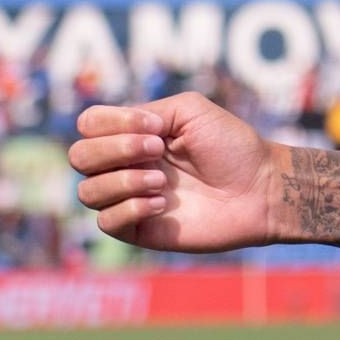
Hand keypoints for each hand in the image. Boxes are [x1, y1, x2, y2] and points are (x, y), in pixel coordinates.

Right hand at [71, 95, 281, 253]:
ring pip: (87, 192)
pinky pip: (106, 223)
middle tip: (159, 151)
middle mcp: (126, 165)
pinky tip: (160, 204)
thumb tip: (118, 134)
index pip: (89, 124)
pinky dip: (129, 209)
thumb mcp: (190, 109)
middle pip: (79, 157)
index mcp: (133, 134)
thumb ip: (145, 112)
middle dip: (115, 150)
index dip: (110, 123)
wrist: (260, 187)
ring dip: (123, 181)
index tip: (154, 127)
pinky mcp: (140, 230)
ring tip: (162, 182)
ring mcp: (131, 198)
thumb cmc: (231, 145)